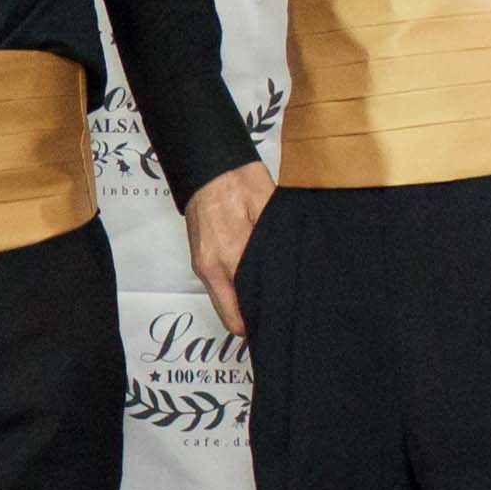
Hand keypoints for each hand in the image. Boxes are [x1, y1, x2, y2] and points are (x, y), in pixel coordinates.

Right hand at [183, 163, 273, 340]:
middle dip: (252, 317)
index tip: (280, 321)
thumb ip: (277, 247)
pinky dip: (234, 289)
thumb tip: (290, 279)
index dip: (260, 323)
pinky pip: (218, 286)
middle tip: (279, 312)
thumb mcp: (270, 210)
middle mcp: (210, 267)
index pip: (239, 316)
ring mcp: (201, 264)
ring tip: (269, 294)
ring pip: (224, 302)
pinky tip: (253, 277)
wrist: (208, 166)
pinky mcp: (199, 258)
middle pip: (230, 316)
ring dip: (242, 303)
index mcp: (229, 257)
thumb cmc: (240, 181)